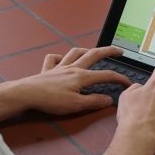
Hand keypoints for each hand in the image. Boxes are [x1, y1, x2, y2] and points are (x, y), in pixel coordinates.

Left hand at [16, 46, 130, 114]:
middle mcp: (72, 68)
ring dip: (86, 50)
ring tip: (93, 51)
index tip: (127, 82)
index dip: (119, 78)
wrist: (27, 94)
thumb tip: (108, 99)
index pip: (106, 75)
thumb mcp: (76, 105)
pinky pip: (54, 58)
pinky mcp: (47, 70)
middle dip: (109, 51)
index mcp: (82, 76)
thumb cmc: (50, 100)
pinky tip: (62, 60)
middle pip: (94, 54)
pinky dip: (60, 57)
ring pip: (75, 52)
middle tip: (119, 50)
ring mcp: (59, 67)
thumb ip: (94, 102)